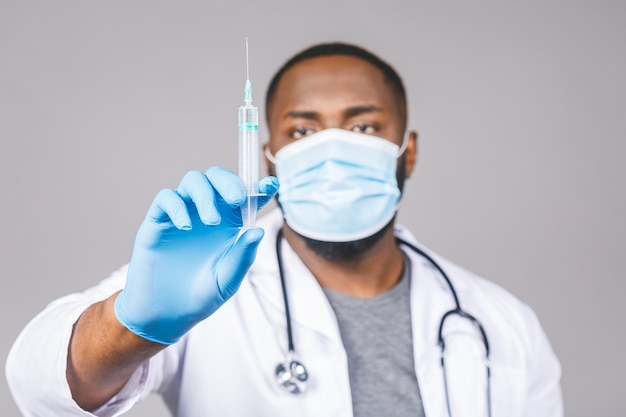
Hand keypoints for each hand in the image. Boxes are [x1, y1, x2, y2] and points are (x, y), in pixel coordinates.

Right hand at [114, 167, 278, 343]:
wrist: (166, 314)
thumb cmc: (201, 297)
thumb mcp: (228, 279)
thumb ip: (243, 255)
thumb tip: (259, 231)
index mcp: (228, 224)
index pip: (245, 197)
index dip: (258, 188)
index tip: (271, 186)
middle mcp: (206, 213)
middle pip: (217, 178)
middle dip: (229, 182)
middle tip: (237, 199)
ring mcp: (182, 214)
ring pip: (193, 181)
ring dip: (205, 194)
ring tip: (211, 222)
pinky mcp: (157, 222)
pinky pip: (166, 198)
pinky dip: (177, 205)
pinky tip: (186, 225)